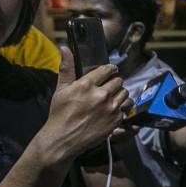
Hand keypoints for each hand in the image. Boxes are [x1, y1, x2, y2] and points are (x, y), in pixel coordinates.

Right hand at [35, 47, 128, 162]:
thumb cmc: (60, 114)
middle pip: (118, 81)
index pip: (107, 70)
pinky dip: (121, 107)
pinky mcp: (116, 120)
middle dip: (115, 82)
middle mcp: (101, 95)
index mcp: (87, 85)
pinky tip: (112, 109)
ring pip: (125, 94)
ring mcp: (110, 108)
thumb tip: (64, 47)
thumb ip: (66, 68)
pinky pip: (125, 108)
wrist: (64, 138)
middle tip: (109, 86)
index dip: (110, 69)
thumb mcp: (61, 89)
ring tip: (112, 97)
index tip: (111, 70)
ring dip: (120, 94)